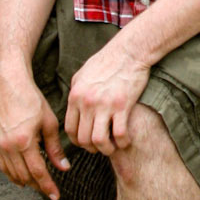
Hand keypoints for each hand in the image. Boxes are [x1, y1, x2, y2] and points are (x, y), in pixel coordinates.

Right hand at [0, 66, 69, 199]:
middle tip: (51, 191)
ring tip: (39, 185)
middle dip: (38, 186)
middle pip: (25, 176)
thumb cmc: (32, 101)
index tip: (56, 195)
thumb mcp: (49, 123)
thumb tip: (64, 168)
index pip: (38, 172)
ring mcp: (0, 146)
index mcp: (25, 141)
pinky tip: (23, 177)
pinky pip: (5, 167)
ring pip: (13, 174)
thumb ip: (55, 148)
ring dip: (27, 182)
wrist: (11, 86)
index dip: (48, 186)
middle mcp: (9, 146)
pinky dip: (14, 175)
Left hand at [64, 40, 149, 154]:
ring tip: (112, 147)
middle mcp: (87, 102)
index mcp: (75, 96)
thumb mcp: (83, 74)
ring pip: (99, 141)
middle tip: (101, 147)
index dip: (78, 141)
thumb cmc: (107, 60)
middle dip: (92, 148)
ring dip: (106, 149)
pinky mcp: (122, 105)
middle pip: (83, 138)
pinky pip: (120, 134)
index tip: (86, 143)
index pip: (70, 129)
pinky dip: (122, 142)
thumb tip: (72, 106)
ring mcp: (104, 105)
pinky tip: (125, 140)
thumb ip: (75, 91)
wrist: (129, 51)